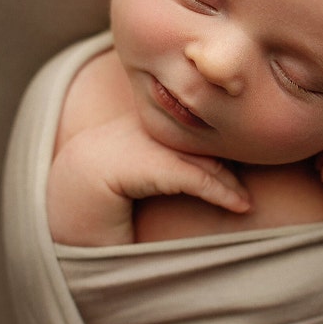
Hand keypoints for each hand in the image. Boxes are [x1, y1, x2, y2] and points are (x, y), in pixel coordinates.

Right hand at [47, 115, 249, 244]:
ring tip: (248, 201)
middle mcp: (150, 124)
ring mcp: (148, 141)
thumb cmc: (104, 191)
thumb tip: (208, 168)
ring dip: (232, 181)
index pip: (197, 126)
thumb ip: (170, 162)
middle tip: (256, 180)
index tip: (246, 160)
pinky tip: (241, 205)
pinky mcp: (146, 165)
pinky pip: (195, 177)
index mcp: (150, 118)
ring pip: (205, 158)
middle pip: (206, 139)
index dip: (223, 141)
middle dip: (235, 156)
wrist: (66, 203)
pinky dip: (222, 192)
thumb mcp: (143, 169)